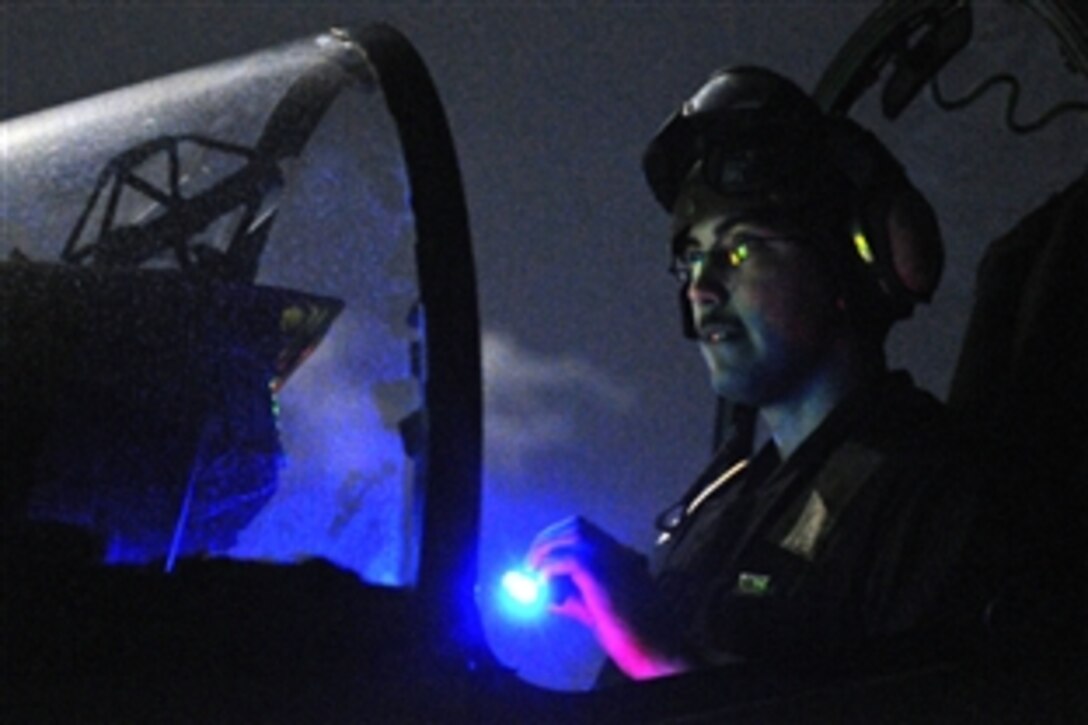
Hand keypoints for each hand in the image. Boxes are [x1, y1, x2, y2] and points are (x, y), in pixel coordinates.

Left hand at [526, 516, 694, 679]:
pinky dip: (548, 569)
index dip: (559, 540)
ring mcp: (612, 557)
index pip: (586, 531)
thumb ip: (574, 598)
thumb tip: (545, 596)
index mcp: (623, 557)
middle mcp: (619, 550)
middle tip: (531, 562)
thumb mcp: (599, 611)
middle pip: (576, 524)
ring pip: (572, 531)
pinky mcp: (601, 571)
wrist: (660, 650)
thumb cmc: (635, 636)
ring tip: (533, 571)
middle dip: (548, 538)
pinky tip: (544, 587)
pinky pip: (565, 558)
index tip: (541, 558)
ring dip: (547, 548)